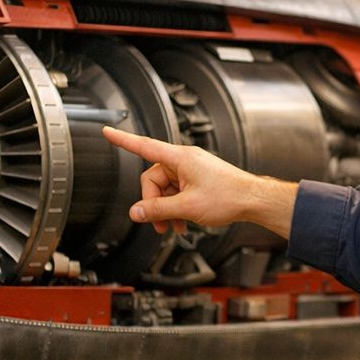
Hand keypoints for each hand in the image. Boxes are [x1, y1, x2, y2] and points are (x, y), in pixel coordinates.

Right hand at [101, 126, 297, 236]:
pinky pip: (178, 192)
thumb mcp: (187, 207)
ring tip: (175, 227)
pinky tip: (183, 223)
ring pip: (166, 189)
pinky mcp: (198, 179)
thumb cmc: (228, 196)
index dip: (123, 140)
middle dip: (154, 203)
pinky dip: (177, 208)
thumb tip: (136, 212)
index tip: (107, 132)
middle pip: (153, 179)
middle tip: (159, 224)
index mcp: (179, 158)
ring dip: (167, 209)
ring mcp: (192, 170)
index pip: (144, 146)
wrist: (253, 200)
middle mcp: (184, 160)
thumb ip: (158, 210)